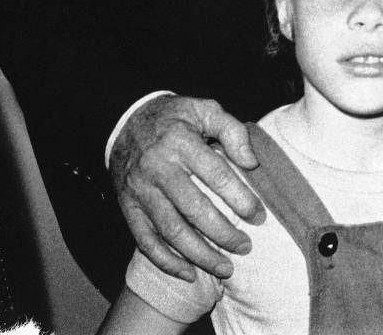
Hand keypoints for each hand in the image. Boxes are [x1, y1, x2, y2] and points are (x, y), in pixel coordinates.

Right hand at [109, 94, 264, 281]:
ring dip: (200, 255)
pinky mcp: (128, 205)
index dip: (241, 199)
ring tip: (225, 267)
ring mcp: (140, 189)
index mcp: (179, 140)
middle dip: (224, 234)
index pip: (216, 174)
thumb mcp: (202, 109)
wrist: (123, 121)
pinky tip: (189, 273)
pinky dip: (166, 262)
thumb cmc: (172, 118)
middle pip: (194, 209)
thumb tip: (251, 162)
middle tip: (245, 246)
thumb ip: (231, 130)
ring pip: (172, 230)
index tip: (259, 216)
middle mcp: (158, 166)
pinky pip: (145, 240)